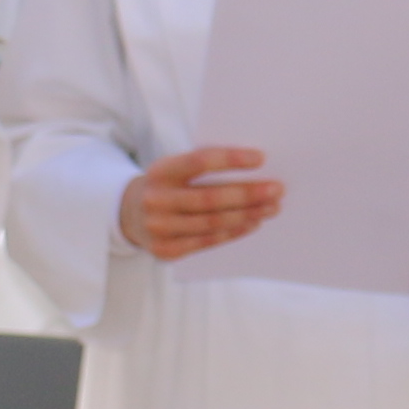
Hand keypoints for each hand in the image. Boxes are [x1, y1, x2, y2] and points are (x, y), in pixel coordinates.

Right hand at [118, 144, 282, 262]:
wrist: (131, 214)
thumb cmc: (168, 185)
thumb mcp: (176, 168)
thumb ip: (205, 167)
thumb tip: (255, 169)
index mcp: (160, 171)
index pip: (200, 161)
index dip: (232, 159)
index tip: (262, 158)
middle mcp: (156, 199)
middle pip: (210, 197)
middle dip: (248, 194)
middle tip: (277, 189)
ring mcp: (159, 228)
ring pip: (212, 222)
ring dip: (247, 215)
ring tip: (271, 207)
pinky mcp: (166, 250)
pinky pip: (207, 241)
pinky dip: (234, 232)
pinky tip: (253, 223)